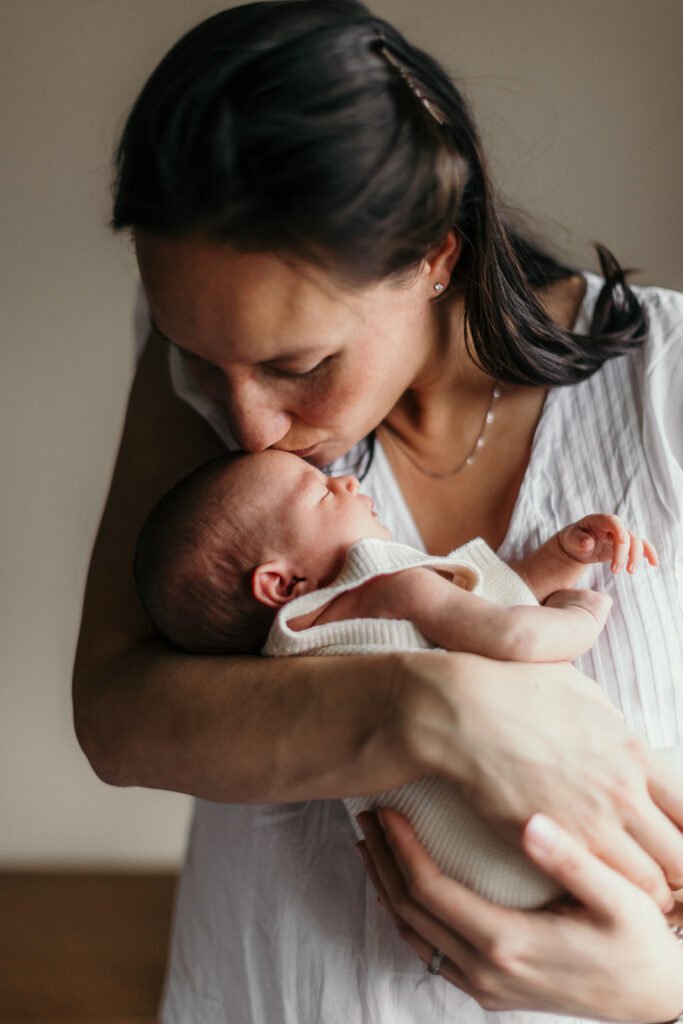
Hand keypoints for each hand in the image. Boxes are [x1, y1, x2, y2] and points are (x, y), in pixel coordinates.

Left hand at [357, 809, 682, 1020]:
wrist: (658, 999)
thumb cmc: (641, 943)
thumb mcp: (621, 898)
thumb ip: (574, 861)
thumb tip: (531, 822)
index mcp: (507, 943)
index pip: (428, 890)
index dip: (400, 848)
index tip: (386, 811)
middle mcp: (487, 970)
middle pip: (409, 911)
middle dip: (382, 861)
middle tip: (366, 818)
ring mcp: (487, 985)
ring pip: (414, 935)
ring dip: (387, 887)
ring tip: (372, 846)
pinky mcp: (493, 989)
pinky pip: (432, 952)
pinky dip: (409, 915)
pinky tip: (405, 888)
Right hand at [433, 655, 682, 904]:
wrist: (463, 712)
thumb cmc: (513, 691)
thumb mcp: (576, 689)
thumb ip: (608, 718)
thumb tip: (616, 731)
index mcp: (634, 752)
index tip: (675, 842)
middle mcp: (625, 791)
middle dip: (678, 871)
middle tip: (663, 879)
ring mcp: (594, 822)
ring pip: (652, 882)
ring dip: (649, 893)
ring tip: (633, 897)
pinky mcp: (559, 846)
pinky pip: (606, 888)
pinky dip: (609, 896)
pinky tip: (596, 893)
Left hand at [558, 513, 658, 572]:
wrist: (577, 545)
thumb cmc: (573, 539)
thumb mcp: (570, 539)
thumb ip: (578, 540)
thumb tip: (588, 543)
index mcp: (598, 521)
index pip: (612, 521)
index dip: (618, 529)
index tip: (622, 541)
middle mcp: (613, 527)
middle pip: (626, 535)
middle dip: (624, 553)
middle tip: (615, 571)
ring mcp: (621, 535)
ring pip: (636, 542)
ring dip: (636, 557)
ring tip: (630, 572)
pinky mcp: (626, 546)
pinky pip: (641, 547)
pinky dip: (649, 554)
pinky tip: (654, 563)